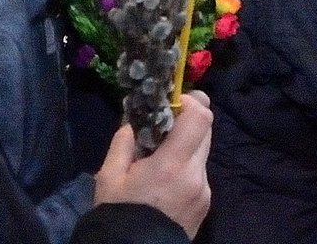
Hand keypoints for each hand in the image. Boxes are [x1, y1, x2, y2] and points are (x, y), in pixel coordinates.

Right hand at [94, 91, 212, 239]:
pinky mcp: (206, 204)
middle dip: (188, 120)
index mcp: (172, 165)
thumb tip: (133, 119)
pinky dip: (187, 166)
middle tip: (164, 125)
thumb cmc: (119, 215)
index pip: (201, 117)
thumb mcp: (109, 177)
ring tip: (161, 157)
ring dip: (187, 145)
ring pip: (203, 152)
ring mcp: (205, 191)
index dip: (190, 102)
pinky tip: (167, 181)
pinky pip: (201, 173)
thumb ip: (123, 142)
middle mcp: (196, 175)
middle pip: (206, 130)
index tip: (171, 103)